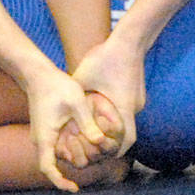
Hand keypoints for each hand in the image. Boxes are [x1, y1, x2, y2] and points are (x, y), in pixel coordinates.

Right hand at [23, 66, 111, 192]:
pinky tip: (82, 140)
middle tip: (93, 160)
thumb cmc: (56, 86)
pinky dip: (69, 146)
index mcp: (44, 137)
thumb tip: (100, 142)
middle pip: (53, 164)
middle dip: (71, 166)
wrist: (38, 74)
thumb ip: (88, 123)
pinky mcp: (45, 129)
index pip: (47, 168)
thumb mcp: (77, 103)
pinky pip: (56, 144)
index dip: (59, 181)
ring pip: (55, 154)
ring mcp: (41, 135)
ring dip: (72, 154)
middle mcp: (39, 140)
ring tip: (91, 148)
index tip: (74, 188)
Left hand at [70, 36, 147, 157]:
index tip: (101, 156)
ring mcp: (138, 99)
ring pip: (126, 121)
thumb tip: (57, 110)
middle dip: (112, 142)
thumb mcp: (84, 76)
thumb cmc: (106, 56)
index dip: (114, 152)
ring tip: (95, 127)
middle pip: (126, 134)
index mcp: (123, 107)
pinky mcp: (137, 92)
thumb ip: (73, 95)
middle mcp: (134, 107)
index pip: (126, 141)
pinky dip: (116, 115)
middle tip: (94, 145)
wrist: (129, 38)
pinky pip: (127, 109)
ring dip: (113, 127)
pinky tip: (103, 109)